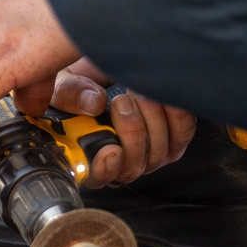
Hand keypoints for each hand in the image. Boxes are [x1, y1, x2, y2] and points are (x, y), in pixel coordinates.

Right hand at [24, 59, 196, 187]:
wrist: (116, 67)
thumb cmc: (86, 83)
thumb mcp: (64, 83)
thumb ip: (68, 94)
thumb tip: (93, 104)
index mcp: (88, 157)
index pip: (98, 178)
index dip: (105, 169)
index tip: (111, 148)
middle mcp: (122, 163)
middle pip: (134, 167)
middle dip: (130, 132)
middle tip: (120, 101)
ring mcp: (150, 155)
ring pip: (159, 152)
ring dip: (149, 116)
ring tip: (135, 90)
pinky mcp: (175, 140)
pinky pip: (182, 132)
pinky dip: (173, 110)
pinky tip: (158, 92)